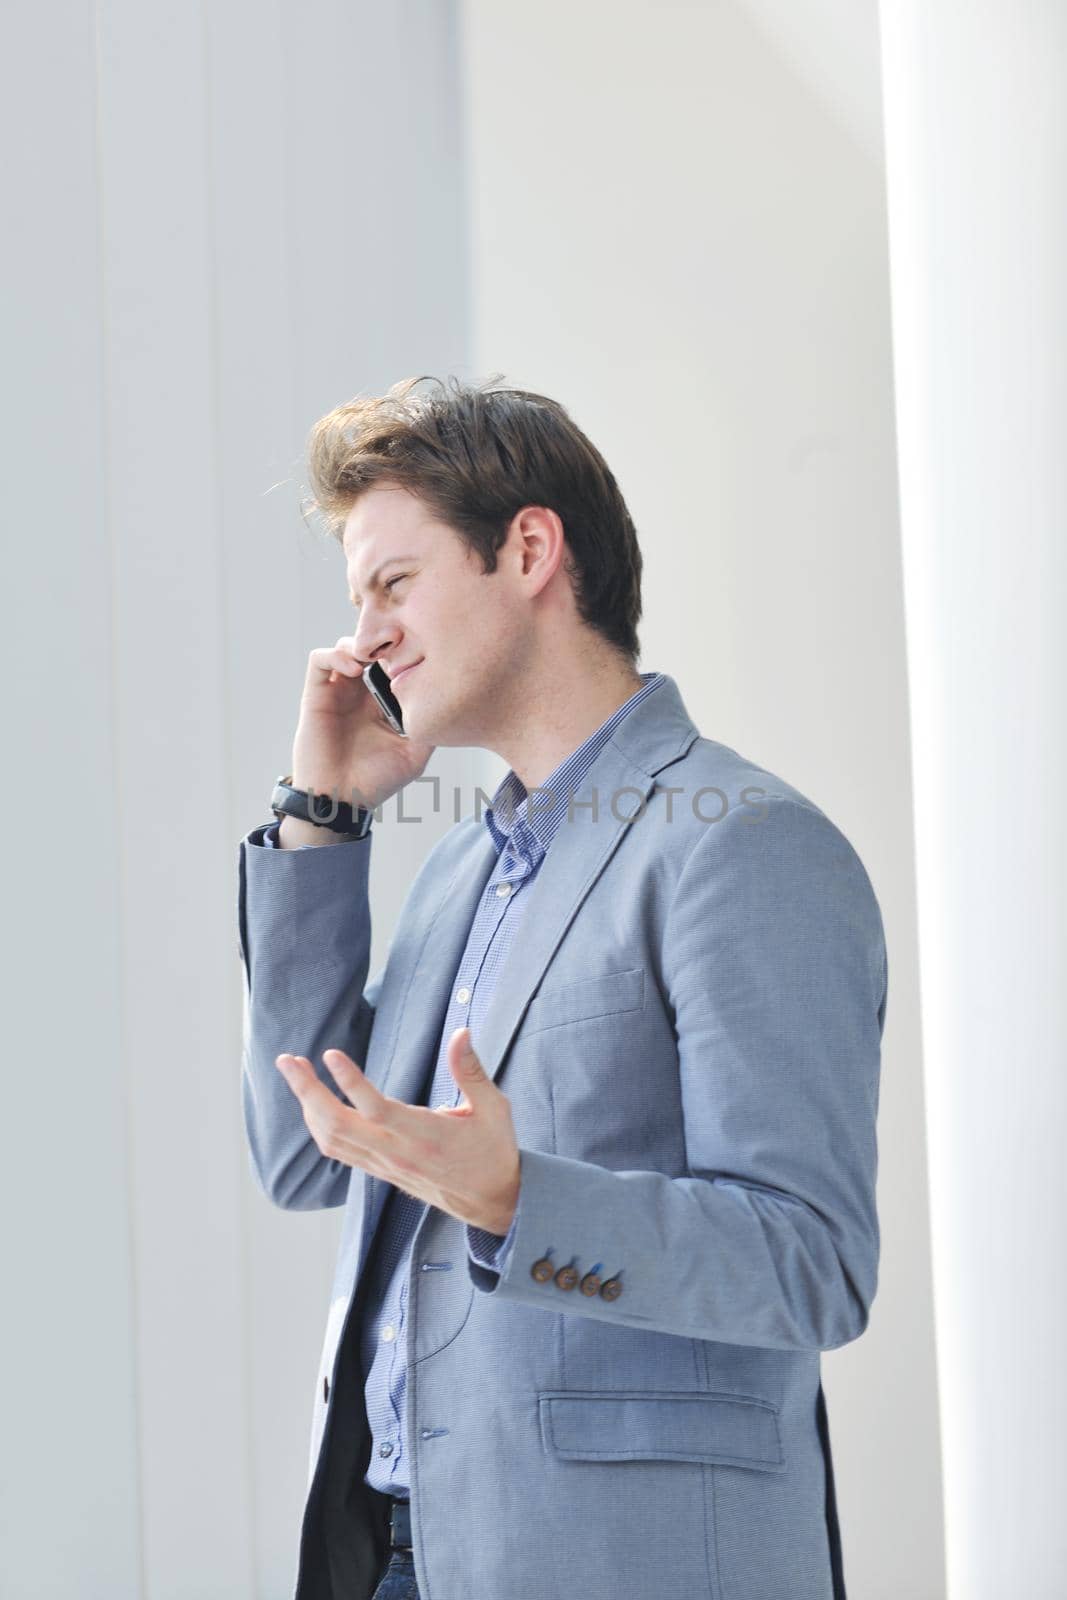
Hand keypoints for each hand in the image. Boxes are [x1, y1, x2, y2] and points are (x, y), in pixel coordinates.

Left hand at [274, 1027, 520, 1234]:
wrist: (493, 1203)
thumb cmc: (494, 1151)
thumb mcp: (493, 1108)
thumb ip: (471, 1070)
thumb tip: (461, 1032)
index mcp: (426, 1135)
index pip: (377, 1109)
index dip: (350, 1083)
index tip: (330, 1054)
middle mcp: (398, 1154)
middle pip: (338, 1125)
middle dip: (307, 1091)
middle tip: (287, 1059)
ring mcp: (385, 1165)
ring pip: (332, 1139)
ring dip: (307, 1106)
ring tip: (295, 1073)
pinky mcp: (381, 1171)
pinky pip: (339, 1150)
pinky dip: (319, 1126)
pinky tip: (313, 1104)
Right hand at [290, 634, 434, 811]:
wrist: (341, 799)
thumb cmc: (375, 781)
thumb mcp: (414, 753)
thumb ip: (428, 727)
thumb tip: (447, 703)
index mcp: (383, 702)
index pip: (393, 664)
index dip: (404, 652)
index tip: (418, 652)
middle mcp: (360, 693)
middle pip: (371, 649)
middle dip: (383, 641)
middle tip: (397, 645)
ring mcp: (338, 692)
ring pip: (346, 647)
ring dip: (360, 644)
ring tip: (374, 657)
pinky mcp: (316, 694)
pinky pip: (320, 660)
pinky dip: (336, 654)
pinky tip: (355, 669)